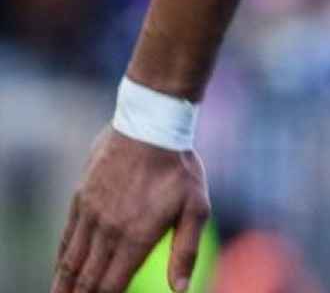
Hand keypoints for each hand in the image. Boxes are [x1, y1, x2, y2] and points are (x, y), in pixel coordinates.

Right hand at [54, 125, 211, 292]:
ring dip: (63, 283)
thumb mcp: (197, 208)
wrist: (150, 124)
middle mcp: (109, 230)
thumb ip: (185, 251)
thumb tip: (181, 289)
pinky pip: (68, 235)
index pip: (112, 283)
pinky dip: (62, 256)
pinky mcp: (81, 198)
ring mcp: (91, 214)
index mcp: (137, 237)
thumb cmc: (180, 168)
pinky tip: (61, 267)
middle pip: (87, 277)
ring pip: (72, 259)